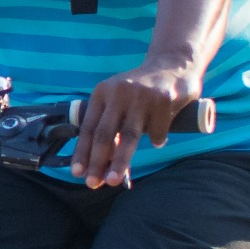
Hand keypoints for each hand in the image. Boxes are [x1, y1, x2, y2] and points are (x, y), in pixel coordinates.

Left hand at [70, 59, 201, 187]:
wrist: (173, 65)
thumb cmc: (140, 91)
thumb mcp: (118, 101)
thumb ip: (110, 126)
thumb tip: (100, 162)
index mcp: (102, 93)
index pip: (87, 127)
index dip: (82, 151)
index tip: (76, 172)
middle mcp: (118, 92)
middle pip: (104, 133)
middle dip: (97, 161)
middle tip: (93, 183)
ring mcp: (141, 95)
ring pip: (129, 135)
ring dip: (120, 161)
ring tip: (114, 180)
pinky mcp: (164, 99)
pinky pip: (157, 131)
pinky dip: (157, 140)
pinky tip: (158, 142)